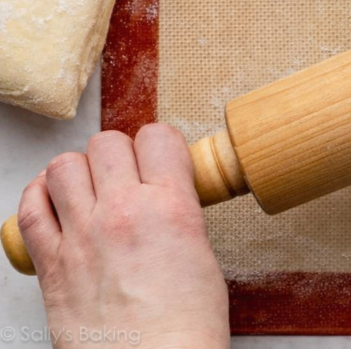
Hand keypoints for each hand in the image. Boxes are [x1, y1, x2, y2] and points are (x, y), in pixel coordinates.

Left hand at [17, 125, 228, 348]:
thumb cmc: (184, 330)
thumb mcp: (202, 256)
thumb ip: (178, 217)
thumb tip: (165, 202)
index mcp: (171, 208)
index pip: (158, 138)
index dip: (159, 145)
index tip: (159, 158)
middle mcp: (124, 213)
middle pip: (107, 143)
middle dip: (118, 154)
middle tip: (125, 174)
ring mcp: (82, 236)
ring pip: (64, 165)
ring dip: (78, 171)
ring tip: (89, 187)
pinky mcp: (51, 264)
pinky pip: (30, 208)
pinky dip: (38, 196)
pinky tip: (55, 202)